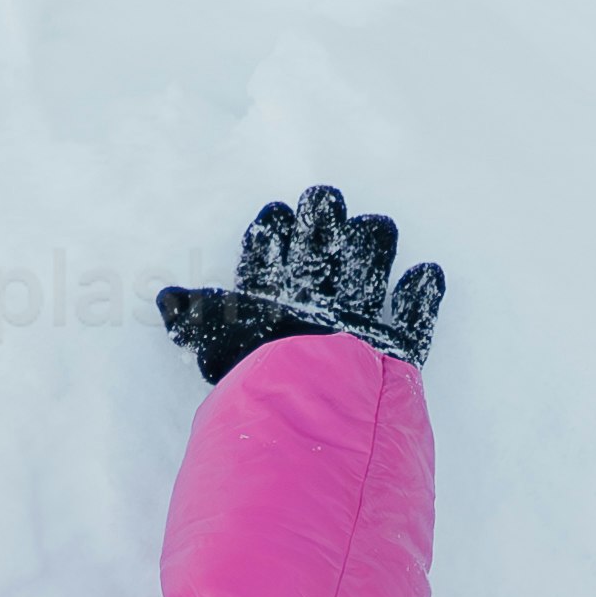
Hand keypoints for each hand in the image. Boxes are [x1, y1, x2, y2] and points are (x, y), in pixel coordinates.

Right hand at [164, 187, 446, 383]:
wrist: (307, 397)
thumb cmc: (251, 369)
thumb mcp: (211, 339)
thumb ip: (193, 316)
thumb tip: (166, 296)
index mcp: (274, 291)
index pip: (271, 253)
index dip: (273, 231)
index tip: (278, 213)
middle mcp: (318, 293)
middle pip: (323, 244)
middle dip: (324, 217)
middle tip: (326, 199)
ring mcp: (360, 314)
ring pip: (371, 263)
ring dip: (374, 243)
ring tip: (378, 226)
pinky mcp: (396, 342)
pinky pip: (414, 315)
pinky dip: (422, 296)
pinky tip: (428, 275)